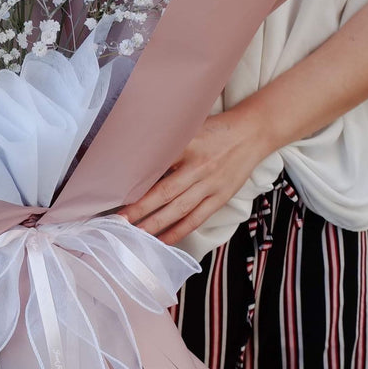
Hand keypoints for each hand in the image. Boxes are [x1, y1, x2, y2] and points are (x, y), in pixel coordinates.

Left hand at [119, 108, 272, 245]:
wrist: (252, 133)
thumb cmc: (216, 130)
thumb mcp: (189, 128)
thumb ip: (167, 143)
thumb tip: (138, 159)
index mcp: (187, 145)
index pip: (156, 165)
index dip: (136, 180)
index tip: (115, 192)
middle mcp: (198, 166)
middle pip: (164, 192)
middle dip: (139, 209)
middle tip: (118, 221)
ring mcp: (210, 184)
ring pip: (179, 209)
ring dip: (155, 224)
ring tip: (135, 234)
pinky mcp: (221, 197)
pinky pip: (197, 219)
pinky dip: (179, 231)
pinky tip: (162, 240)